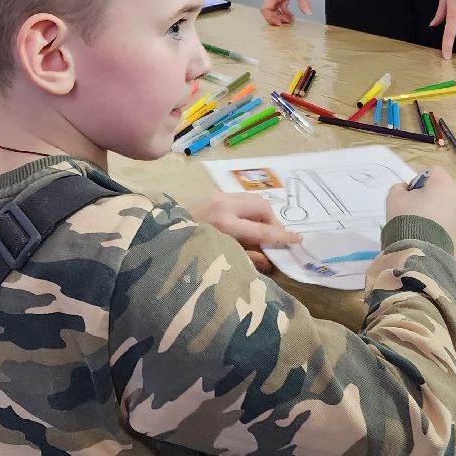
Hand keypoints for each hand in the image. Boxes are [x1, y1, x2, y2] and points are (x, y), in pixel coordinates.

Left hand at [186, 192, 301, 273]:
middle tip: (277, 238)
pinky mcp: (213, 194)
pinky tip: (247, 225)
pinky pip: (241, 199)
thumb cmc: (186, 250)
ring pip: (253, 199)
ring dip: (263, 215)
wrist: (157, 232)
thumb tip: (270, 261)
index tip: (298, 240)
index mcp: (225, 224)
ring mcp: (218, 196)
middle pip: (262, 206)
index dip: (282, 237)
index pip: (263, 231)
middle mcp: (224, 205)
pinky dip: (250, 210)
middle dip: (274, 222)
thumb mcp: (218, 258)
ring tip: (263, 232)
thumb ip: (247, 258)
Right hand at [260, 0, 311, 26]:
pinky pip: (280, 8)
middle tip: (287, 23)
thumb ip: (303, 0)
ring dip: (280, 17)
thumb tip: (308, 12)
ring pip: (274, 10)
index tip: (279, 23)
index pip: (265, 8)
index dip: (270, 17)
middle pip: (269, 11)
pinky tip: (292, 17)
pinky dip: (285, 14)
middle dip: (276, 19)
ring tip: (290, 21)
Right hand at [386, 173, 455, 255]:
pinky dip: (447, 229)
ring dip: (442, 214)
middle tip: (418, 212)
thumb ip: (401, 188)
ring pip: (453, 209)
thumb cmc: (407, 219)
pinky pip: (455, 227)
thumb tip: (408, 191)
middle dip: (434, 198)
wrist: (418, 253)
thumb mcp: (394, 197)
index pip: (433, 173)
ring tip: (427, 228)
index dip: (420, 182)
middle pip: (446, 190)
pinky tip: (434, 239)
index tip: (411, 196)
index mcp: (444, 184)